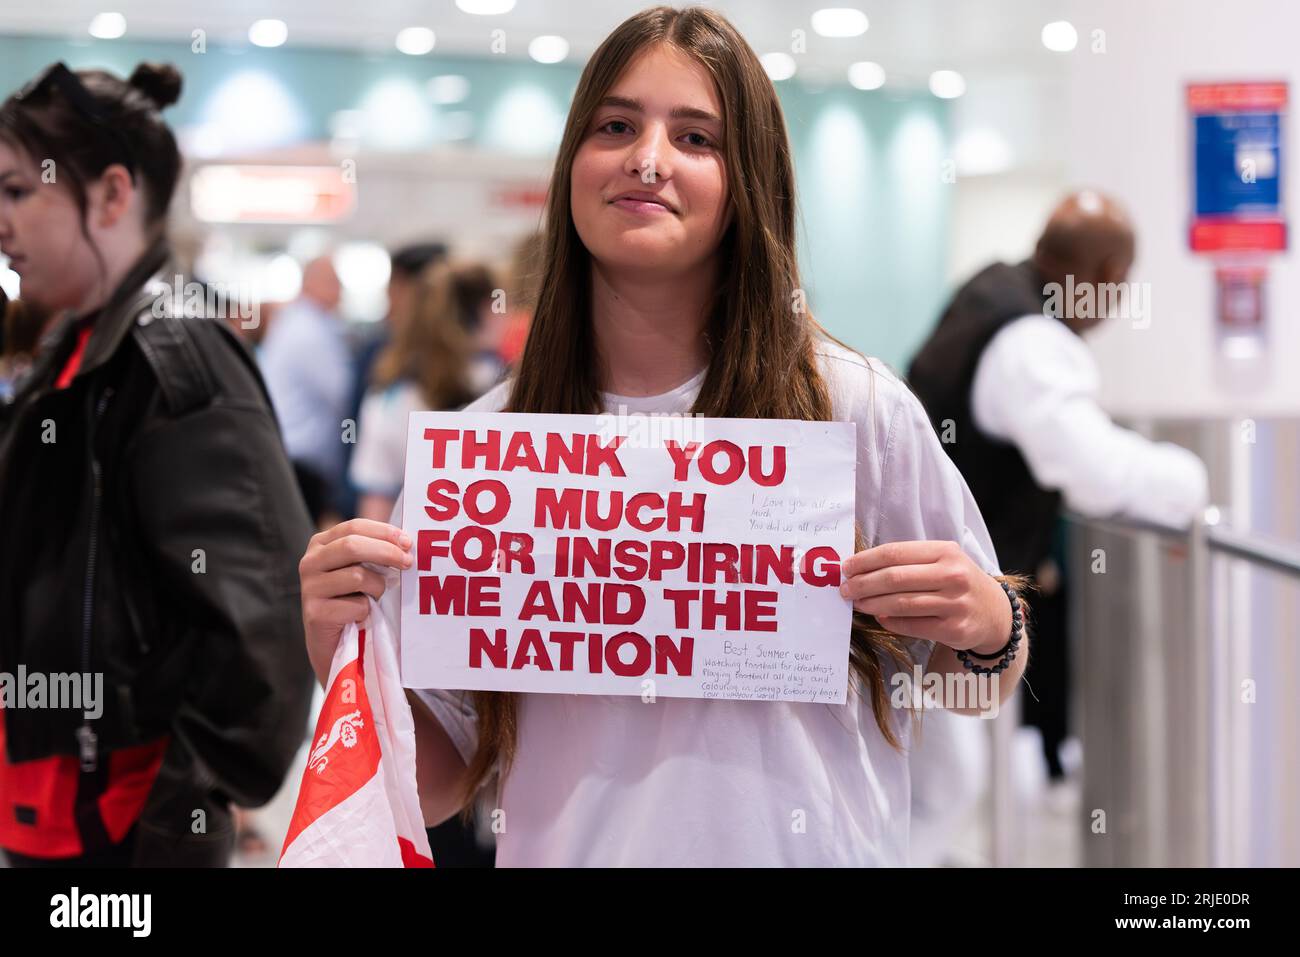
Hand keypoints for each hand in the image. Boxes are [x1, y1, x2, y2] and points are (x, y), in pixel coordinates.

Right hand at [299, 519, 412, 675]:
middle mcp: (310, 562)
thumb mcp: (360, 569)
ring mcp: (309, 588)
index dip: (384, 532)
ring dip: (378, 588)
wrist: (333, 645)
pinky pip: (356, 606)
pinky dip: (367, 612)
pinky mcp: (315, 613)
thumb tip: (406, 543)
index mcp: (321, 544)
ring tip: (375, 598)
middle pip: (352, 546)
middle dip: (387, 552)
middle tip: (408, 563)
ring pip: (357, 576)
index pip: (354, 527)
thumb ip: (374, 552)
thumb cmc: (351, 600)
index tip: (408, 542)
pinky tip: (360, 617)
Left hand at [839, 540, 1011, 652]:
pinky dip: (891, 621)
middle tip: (845, 589)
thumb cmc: (957, 582)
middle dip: (863, 584)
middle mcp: (953, 575)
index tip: (846, 568)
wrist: (995, 613)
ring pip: (901, 603)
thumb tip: (861, 569)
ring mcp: (955, 603)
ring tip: (857, 603)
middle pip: (895, 578)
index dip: (866, 561)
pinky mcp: (954, 629)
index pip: (895, 553)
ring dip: (872, 604)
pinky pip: (912, 625)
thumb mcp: (942, 561)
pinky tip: (880, 617)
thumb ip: (908, 561)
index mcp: (946, 552)